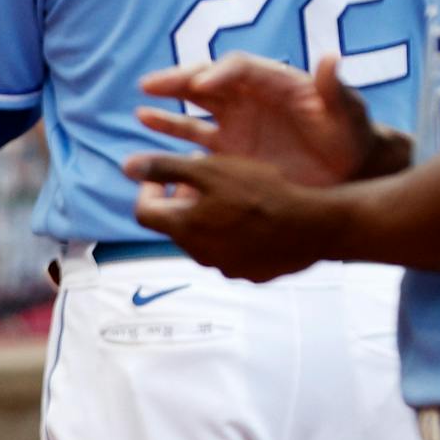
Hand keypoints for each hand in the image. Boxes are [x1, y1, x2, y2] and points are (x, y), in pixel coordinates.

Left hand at [123, 149, 333, 281]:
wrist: (313, 226)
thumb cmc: (261, 191)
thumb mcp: (210, 169)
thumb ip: (166, 167)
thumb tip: (126, 166)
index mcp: (185, 229)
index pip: (144, 212)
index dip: (149, 188)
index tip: (165, 172)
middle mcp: (201, 255)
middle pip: (175, 225)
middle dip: (181, 197)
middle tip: (202, 173)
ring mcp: (228, 268)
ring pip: (203, 237)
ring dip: (206, 213)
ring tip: (229, 189)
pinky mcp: (252, 273)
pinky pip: (230, 250)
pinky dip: (230, 230)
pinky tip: (252, 212)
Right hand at [136, 53, 382, 186]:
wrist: (351, 173)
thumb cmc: (353, 138)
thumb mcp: (349, 116)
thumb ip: (336, 91)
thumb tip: (331, 59)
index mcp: (275, 81)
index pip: (239, 68)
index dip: (219, 73)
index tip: (201, 85)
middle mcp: (250, 96)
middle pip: (208, 79)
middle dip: (180, 80)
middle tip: (152, 85)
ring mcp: (237, 121)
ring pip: (195, 104)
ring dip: (169, 100)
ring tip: (144, 100)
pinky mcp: (230, 148)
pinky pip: (194, 135)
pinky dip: (171, 128)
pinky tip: (146, 122)